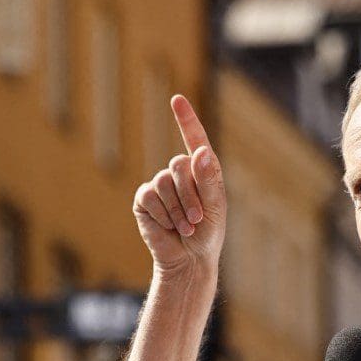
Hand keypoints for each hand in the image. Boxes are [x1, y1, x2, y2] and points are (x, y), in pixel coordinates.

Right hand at [132, 95, 225, 279]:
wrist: (189, 260)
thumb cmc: (207, 234)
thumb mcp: (216, 207)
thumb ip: (209, 179)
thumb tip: (198, 152)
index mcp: (201, 170)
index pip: (194, 138)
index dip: (186, 119)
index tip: (176, 99)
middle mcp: (179, 173)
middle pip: (179, 165)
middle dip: (190, 195)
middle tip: (197, 220)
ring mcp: (159, 185)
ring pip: (164, 182)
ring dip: (178, 209)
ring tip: (185, 227)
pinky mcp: (144, 200)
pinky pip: (150, 196)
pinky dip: (163, 214)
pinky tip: (168, 227)